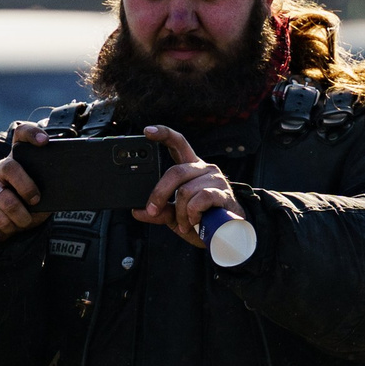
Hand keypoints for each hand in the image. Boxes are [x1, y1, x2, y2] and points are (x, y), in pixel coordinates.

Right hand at [0, 123, 51, 242]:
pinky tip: (12, 225)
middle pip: (10, 168)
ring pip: (6, 200)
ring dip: (21, 216)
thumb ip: (48, 189)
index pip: (21, 135)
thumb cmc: (24, 204)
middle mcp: (0, 167)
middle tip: (36, 200)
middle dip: (27, 187)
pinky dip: (10, 226)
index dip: (32, 134)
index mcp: (17, 160)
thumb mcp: (39, 195)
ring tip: (26, 220)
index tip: (44, 141)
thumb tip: (64, 191)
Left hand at [133, 125, 238, 250]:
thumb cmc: (201, 220)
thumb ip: (159, 211)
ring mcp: (215, 179)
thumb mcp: (175, 216)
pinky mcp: (223, 192)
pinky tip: (195, 221)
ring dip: (180, 213)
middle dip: (160, 193)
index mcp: (191, 168)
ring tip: (184, 223)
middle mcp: (204, 168)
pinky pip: (200, 199)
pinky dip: (193, 214)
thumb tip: (137, 211)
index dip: (164, 134)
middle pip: (175, 172)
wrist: (227, 235)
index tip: (147, 131)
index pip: (178, 144)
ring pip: (185, 190)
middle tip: (153, 210)